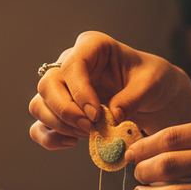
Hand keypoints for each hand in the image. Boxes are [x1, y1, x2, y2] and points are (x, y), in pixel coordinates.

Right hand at [28, 31, 190, 150]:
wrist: (150, 97)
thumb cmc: (151, 81)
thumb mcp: (151, 84)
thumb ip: (133, 97)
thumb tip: (112, 116)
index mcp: (91, 46)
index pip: (72, 65)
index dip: (79, 92)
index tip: (97, 114)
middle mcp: (69, 64)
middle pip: (47, 85)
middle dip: (66, 111)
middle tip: (90, 127)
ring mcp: (61, 89)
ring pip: (38, 105)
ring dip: (59, 125)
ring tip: (87, 134)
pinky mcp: (58, 112)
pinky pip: (39, 127)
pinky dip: (51, 138)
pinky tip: (73, 143)